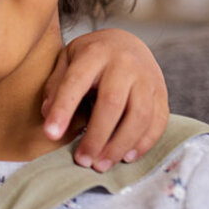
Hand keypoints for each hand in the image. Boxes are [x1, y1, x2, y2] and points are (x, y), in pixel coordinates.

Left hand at [41, 28, 168, 171]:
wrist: (126, 43)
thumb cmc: (90, 57)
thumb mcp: (67, 60)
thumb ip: (56, 85)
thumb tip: (47, 114)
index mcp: (95, 53)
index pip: (76, 82)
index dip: (63, 109)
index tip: (50, 135)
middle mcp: (125, 64)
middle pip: (112, 103)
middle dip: (96, 136)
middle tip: (82, 161)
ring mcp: (148, 78)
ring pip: (140, 115)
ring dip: (120, 145)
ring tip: (101, 165)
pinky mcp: (161, 93)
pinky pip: (158, 121)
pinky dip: (144, 143)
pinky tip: (127, 157)